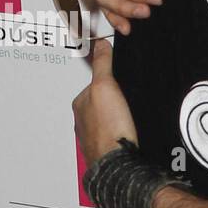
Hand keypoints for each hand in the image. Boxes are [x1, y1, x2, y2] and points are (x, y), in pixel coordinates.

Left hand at [72, 37, 136, 167]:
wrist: (117, 162)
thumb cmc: (109, 128)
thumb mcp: (105, 86)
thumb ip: (102, 65)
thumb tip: (101, 44)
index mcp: (80, 104)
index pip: (94, 84)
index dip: (109, 81)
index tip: (119, 82)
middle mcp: (82, 121)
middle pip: (100, 102)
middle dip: (112, 102)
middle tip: (125, 102)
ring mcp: (93, 136)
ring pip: (106, 121)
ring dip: (115, 120)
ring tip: (128, 119)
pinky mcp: (105, 148)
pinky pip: (112, 135)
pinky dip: (118, 133)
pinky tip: (127, 133)